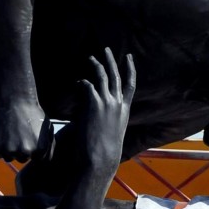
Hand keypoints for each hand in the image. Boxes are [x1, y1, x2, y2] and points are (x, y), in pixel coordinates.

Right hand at [0, 97, 53, 162]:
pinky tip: (1, 133)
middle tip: (18, 131)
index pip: (36, 159)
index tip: (29, 134)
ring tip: (10, 131)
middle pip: (22, 159)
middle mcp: (25, 152)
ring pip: (8, 157)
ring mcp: (9, 150)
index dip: (32, 146)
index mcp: (40, 150)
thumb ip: (49, 147)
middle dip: (20, 148)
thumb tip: (45, 161)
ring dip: (8, 148)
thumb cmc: (33, 113)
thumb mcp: (48, 129)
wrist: (15, 98)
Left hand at [77, 48, 135, 175]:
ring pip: (102, 77)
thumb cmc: (104, 152)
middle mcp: (118, 104)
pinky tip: (78, 83)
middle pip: (116, 76)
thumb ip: (107, 120)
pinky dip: (82, 83)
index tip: (129, 57)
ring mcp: (107, 102)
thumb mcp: (111, 133)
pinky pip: (87, 86)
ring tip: (90, 57)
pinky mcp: (94, 104)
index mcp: (124, 110)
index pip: (131, 85)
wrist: (99, 160)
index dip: (130, 70)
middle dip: (111, 60)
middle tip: (106, 49)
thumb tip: (98, 116)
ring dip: (96, 65)